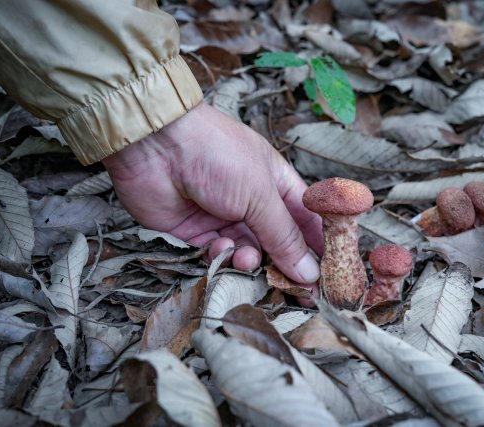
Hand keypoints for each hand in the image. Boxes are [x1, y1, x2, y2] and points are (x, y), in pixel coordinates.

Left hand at [102, 103, 323, 286]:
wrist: (155, 144)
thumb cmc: (217, 154)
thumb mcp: (260, 194)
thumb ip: (284, 236)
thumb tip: (310, 272)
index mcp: (277, 185)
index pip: (306, 221)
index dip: (318, 248)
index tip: (328, 276)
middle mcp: (253, 203)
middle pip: (278, 243)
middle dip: (285, 266)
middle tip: (296, 292)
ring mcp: (224, 218)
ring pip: (248, 253)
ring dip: (250, 261)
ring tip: (247, 259)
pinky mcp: (195, 233)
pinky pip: (217, 256)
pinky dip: (221, 257)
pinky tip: (220, 248)